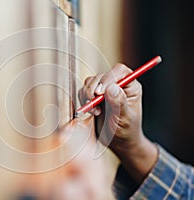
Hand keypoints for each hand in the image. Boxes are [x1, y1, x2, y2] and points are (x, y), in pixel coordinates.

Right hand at [78, 63, 157, 182]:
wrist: (118, 143)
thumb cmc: (127, 131)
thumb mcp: (125, 119)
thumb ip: (119, 102)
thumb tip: (111, 87)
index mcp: (131, 87)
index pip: (119, 71)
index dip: (108, 78)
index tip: (100, 92)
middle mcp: (118, 85)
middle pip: (101, 75)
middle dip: (94, 90)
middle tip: (94, 105)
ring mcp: (105, 90)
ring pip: (90, 82)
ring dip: (88, 96)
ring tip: (95, 112)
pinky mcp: (94, 96)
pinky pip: (84, 91)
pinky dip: (83, 100)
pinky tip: (91, 112)